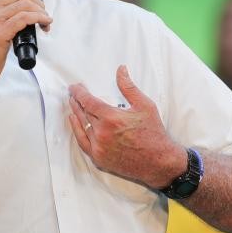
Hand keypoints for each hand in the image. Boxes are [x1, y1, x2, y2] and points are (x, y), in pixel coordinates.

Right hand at [0, 0, 51, 94]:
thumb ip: (1, 14)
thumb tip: (24, 9)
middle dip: (38, 0)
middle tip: (43, 11)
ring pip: (25, 3)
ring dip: (41, 10)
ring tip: (45, 20)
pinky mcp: (0, 31)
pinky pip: (26, 17)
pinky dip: (39, 18)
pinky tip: (44, 23)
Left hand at [67, 65, 185, 188]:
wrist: (158, 162)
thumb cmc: (153, 133)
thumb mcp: (144, 105)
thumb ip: (128, 87)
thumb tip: (121, 70)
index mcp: (111, 118)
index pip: (87, 101)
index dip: (79, 93)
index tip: (74, 87)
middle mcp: (102, 133)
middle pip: (83, 113)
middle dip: (76, 101)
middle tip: (73, 94)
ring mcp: (99, 147)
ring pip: (81, 126)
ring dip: (75, 114)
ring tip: (73, 105)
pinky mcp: (99, 158)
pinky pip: (82, 142)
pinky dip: (77, 131)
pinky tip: (75, 122)